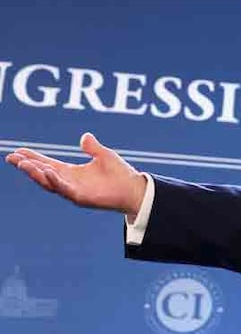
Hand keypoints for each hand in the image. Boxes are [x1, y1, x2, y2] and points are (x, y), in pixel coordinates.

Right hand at [5, 132, 146, 216]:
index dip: (33, 158)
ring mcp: (74, 191)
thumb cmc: (120, 174)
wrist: (135, 189)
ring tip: (23, 163)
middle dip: (27, 166)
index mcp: (72, 172)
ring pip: (49, 182)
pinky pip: (65, 189)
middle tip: (11, 157)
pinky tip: (46, 172)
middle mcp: (69, 182)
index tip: (18, 151)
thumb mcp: (104, 155)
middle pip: (42, 173)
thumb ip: (92, 147)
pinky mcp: (82, 198)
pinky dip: (55, 181)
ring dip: (36, 173)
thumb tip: (85, 136)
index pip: (47, 164)